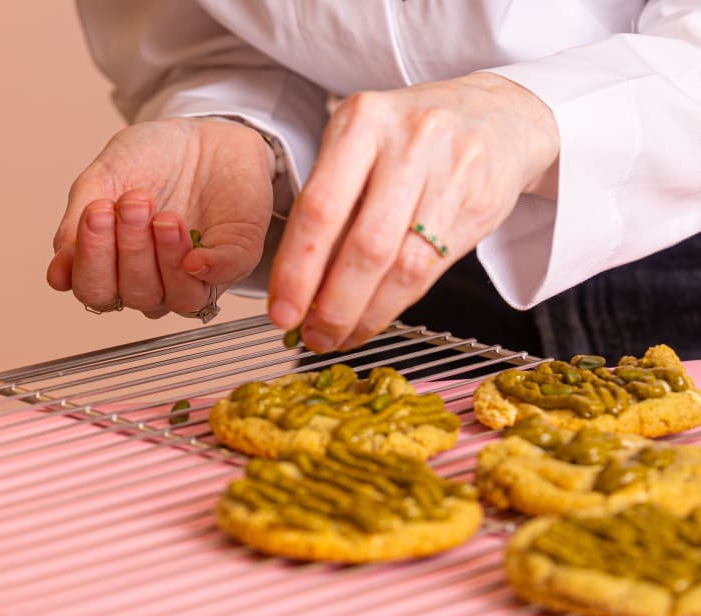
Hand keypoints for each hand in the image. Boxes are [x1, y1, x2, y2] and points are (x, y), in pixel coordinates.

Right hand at [47, 118, 273, 317]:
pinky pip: (225, 277)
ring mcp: (197, 275)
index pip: (96, 291)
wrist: (201, 132)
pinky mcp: (236, 258)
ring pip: (180, 297)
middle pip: (135, 295)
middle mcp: (156, 282)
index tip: (96, 211)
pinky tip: (195, 256)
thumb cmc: (149, 159)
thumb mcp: (102, 179)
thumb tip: (59, 273)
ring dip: (166, 258)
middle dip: (130, 248)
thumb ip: (76, 225)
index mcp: (117, 269)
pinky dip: (208, 270)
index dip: (92, 260)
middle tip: (134, 201)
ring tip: (164, 216)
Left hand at [267, 72, 559, 351]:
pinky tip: (373, 317)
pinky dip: (394, 304)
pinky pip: (430, 270)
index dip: (297, 269)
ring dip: (364, 313)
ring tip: (340, 335)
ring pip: (401, 266)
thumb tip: (297, 286)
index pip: (319, 208)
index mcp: (362, 121)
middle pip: (364, 245)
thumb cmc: (410, 139)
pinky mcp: (479, 203)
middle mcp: (408, 142)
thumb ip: (330, 205)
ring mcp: (450, 172)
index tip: (281, 311)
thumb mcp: (360, 147)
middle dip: (332, 304)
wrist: (498, 115)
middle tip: (314, 336)